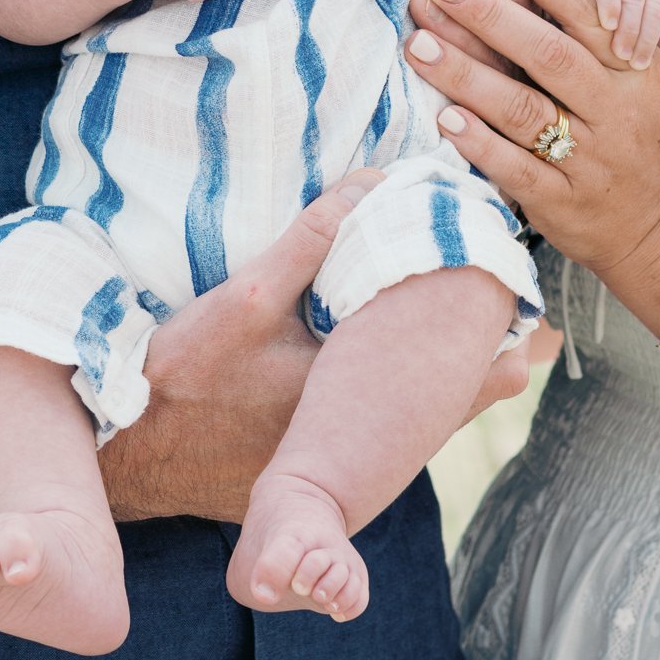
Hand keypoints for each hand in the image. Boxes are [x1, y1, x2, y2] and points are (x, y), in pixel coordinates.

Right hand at [101, 171, 528, 522]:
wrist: (122, 459)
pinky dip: (398, 409)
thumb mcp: (246, 298)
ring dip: (446, 387)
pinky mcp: (306, 477)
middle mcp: (362, 448)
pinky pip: (375, 441)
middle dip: (490, 363)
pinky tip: (393, 389)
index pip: (463, 373)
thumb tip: (373, 182)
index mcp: (362, 400)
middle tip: (537, 336)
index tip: (538, 313)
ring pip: (416, 427)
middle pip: (454, 405)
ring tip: (490, 353)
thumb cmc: (182, 378)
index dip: (504, 338)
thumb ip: (312, 240)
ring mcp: (336, 471)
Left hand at [401, 0, 659, 310]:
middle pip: (548, 54)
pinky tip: (443, 117)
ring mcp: (586, 160)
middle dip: (491, 14)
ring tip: (419, 41)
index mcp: (641, 70)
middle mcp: (615, 111)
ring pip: (523, 111)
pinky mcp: (559, 203)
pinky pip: (516, 171)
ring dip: (469, 75)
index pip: (589, 12)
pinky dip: (480, 145)